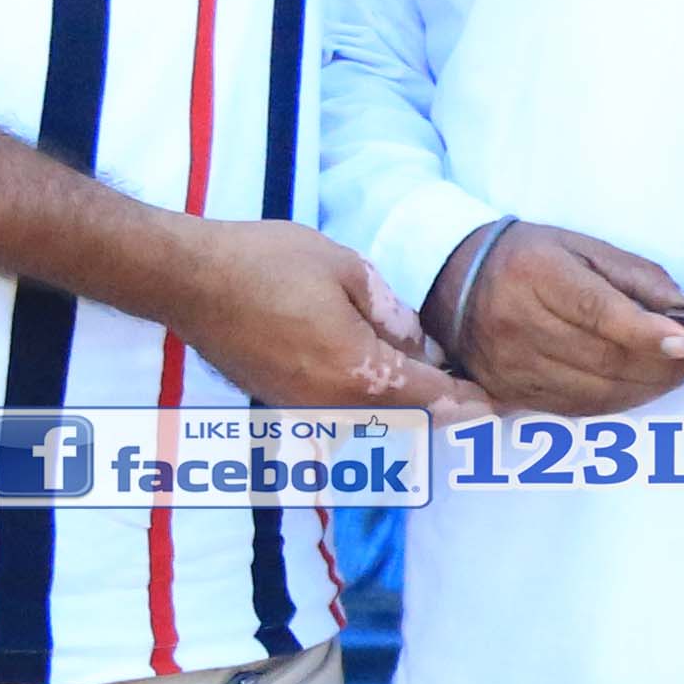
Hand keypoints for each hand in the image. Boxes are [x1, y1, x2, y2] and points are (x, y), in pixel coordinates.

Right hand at [165, 216, 458, 411]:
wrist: (187, 282)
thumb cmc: (266, 264)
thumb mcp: (346, 268)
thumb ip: (391, 311)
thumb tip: (416, 342)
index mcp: (361, 372)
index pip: (432, 400)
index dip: (469, 404)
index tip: (496, 407)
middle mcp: (335, 405)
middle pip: (405, 419)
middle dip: (442, 410)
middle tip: (476, 399)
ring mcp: (304, 409)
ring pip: (371, 418)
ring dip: (402, 406)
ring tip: (432, 382)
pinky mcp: (280, 402)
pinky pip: (338, 410)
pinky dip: (366, 400)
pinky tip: (375, 372)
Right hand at [450, 220, 683, 416]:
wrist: (454, 281)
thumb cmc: (529, 258)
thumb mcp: (581, 245)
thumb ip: (634, 275)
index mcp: (536, 276)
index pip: (596, 312)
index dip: (644, 332)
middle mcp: (519, 325)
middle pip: (603, 360)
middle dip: (662, 366)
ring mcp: (512, 366)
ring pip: (596, 393)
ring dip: (648, 389)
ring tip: (680, 374)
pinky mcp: (510, 394)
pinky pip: (578, 408)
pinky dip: (619, 402)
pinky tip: (643, 386)